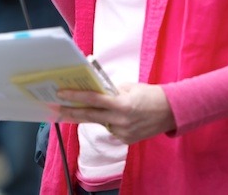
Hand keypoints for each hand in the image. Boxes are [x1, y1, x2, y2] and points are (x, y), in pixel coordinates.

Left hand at [54, 83, 175, 144]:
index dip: (75, 97)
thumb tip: (95, 90)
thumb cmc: (150, 95)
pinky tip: (114, 116)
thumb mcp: (129, 87)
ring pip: (100, 123)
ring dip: (91, 116)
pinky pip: (111, 129)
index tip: (61, 94)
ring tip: (78, 109)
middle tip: (56, 109)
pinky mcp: (126, 140)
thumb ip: (111, 91)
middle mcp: (121, 121)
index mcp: (122, 104)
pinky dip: (109, 122)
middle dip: (71, 112)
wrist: (171, 112)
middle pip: (90, 116)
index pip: (93, 100)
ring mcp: (123, 132)